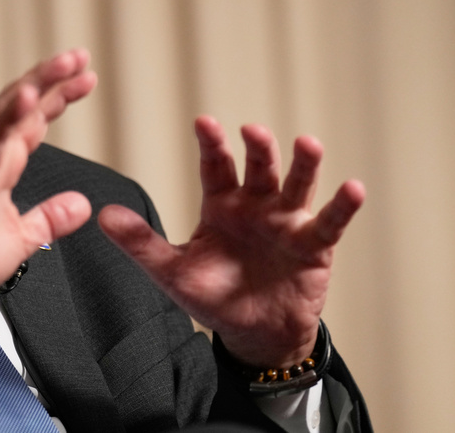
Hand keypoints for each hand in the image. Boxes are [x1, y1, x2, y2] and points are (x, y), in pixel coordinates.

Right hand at [0, 49, 96, 328]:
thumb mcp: (24, 237)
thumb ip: (51, 217)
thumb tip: (80, 204)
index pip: (31, 119)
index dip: (56, 95)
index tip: (85, 76)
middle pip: (19, 105)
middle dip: (50, 78)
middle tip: (79, 56)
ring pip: (6, 115)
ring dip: (35, 86)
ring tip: (62, 64)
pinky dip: (10, 120)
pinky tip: (28, 100)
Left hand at [98, 115, 363, 366]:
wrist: (252, 333)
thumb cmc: (213, 296)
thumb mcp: (171, 271)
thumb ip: (140, 242)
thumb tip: (102, 215)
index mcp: (221, 204)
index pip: (216, 166)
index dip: (211, 143)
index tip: (204, 121)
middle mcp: (256, 205)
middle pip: (259, 167)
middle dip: (258, 147)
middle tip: (252, 130)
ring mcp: (287, 222)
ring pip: (296, 184)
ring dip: (303, 164)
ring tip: (307, 143)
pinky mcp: (313, 245)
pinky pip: (330, 222)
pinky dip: (342, 206)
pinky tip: (352, 188)